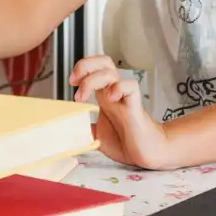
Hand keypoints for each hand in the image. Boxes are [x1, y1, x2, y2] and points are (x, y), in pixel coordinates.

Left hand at [70, 56, 172, 170]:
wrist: (146, 154)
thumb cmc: (126, 142)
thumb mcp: (97, 135)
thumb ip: (84, 130)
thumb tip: (68, 132)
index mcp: (105, 96)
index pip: (95, 68)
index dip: (82, 68)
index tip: (72, 82)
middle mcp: (114, 93)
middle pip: (103, 62)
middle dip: (85, 65)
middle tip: (75, 81)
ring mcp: (124, 98)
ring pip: (111, 72)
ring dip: (92, 80)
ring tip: (84, 97)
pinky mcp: (135, 107)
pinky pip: (131, 86)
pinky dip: (119, 87)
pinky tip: (111, 98)